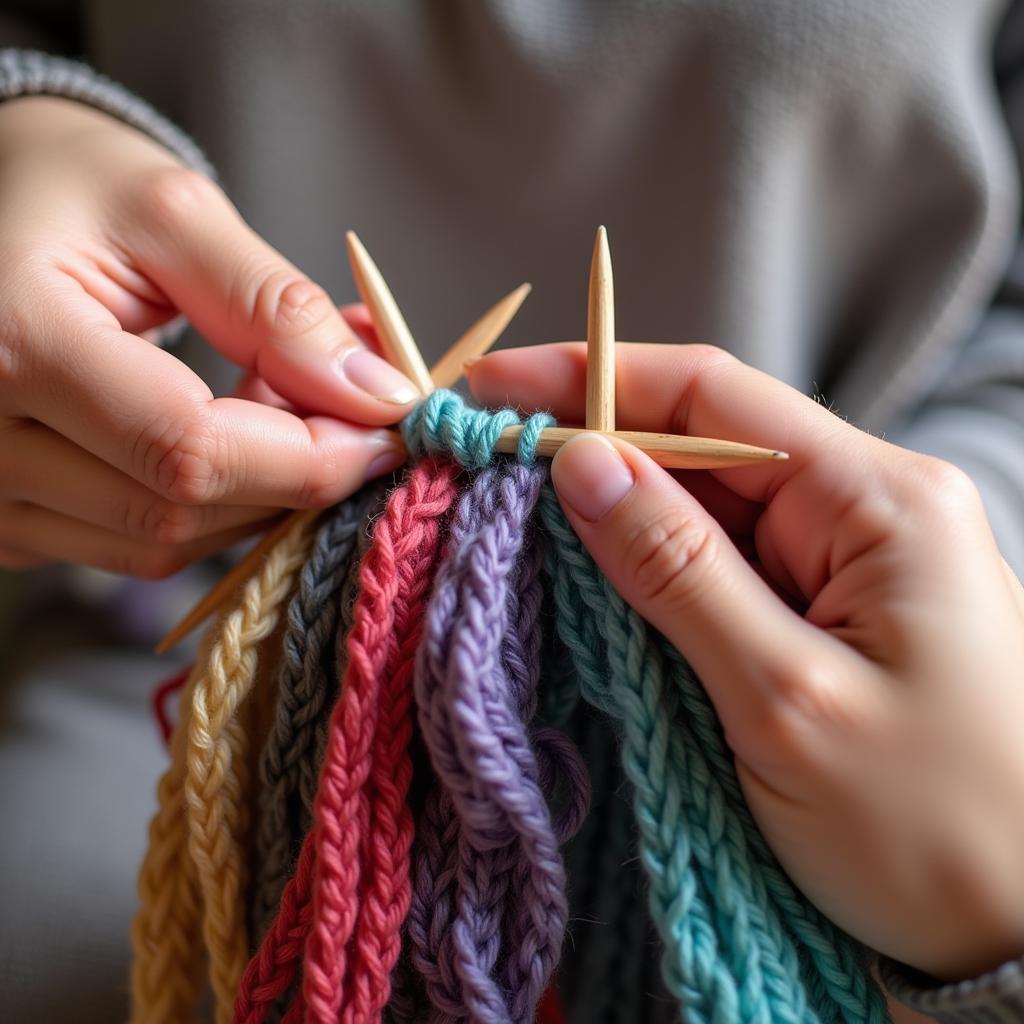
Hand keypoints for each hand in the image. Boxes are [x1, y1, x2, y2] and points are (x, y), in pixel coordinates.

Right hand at [0, 97, 415, 576]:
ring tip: (279, 403)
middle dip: (293, 472)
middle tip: (346, 405)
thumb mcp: (175, 215)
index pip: (186, 449)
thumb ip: (278, 309)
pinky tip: (231, 436)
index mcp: (10, 342)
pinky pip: (134, 545)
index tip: (387, 427)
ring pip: (163, 544)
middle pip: (181, 512)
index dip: (308, 456)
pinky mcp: (8, 519)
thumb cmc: (69, 190)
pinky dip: (211, 505)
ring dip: (256, 492)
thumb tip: (378, 397)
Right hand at [469, 342, 1023, 982]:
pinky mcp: (830, 610)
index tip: (494, 387)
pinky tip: (593, 584)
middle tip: (487, 469)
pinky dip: (654, 574)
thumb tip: (580, 465)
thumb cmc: (936, 830)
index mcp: (881, 501)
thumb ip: (676, 570)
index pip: (713, 398)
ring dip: (617, 518)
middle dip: (594, 452)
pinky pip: (725, 566)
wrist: (1021, 935)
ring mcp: (850, 560)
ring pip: (707, 508)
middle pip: (704, 445)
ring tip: (518, 528)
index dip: (594, 379)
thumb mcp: (784, 699)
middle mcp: (870, 508)